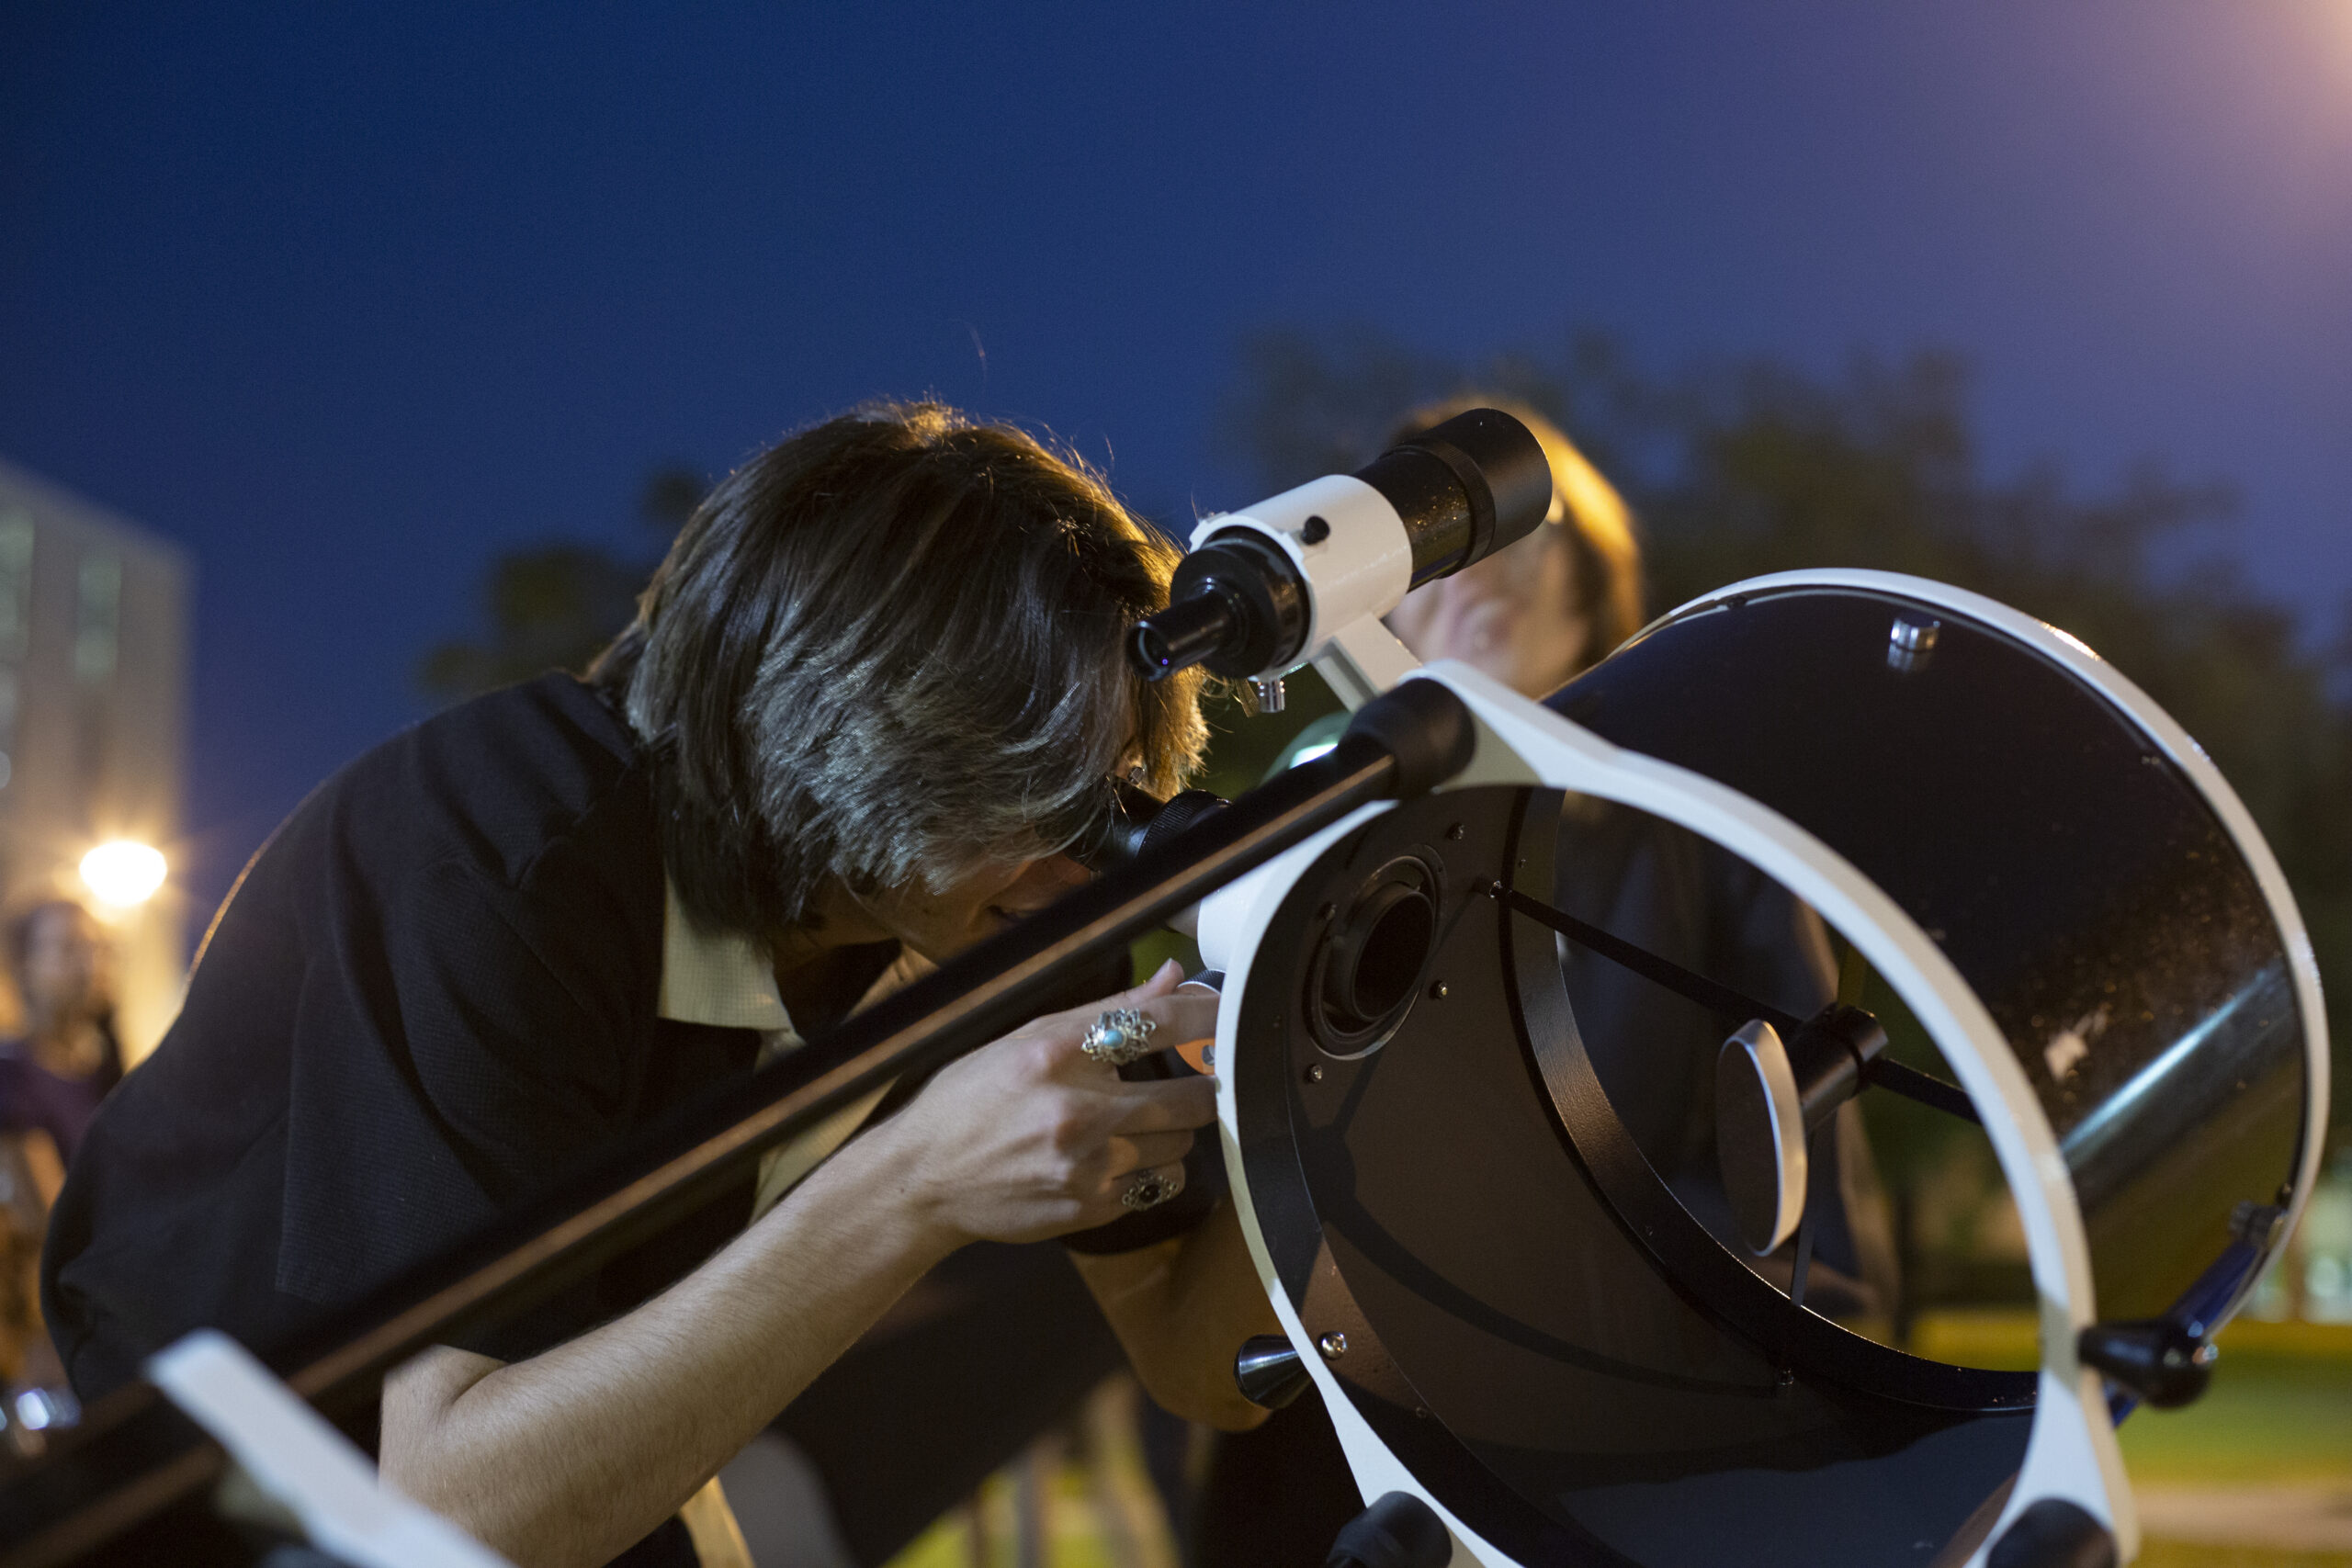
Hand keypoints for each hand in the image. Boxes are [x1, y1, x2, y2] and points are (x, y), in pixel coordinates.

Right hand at [866, 960, 1217, 1245]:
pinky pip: (1159, 1186)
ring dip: (1172, 1133)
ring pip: (1182, 1146)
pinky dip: (1152, 1171)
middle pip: (1192, 1098)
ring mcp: (1087, 1165)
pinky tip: (1119, 1159)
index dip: (1207, 1016)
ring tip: (1136, 1125)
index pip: (1157, 1023)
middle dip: (1204, 1088)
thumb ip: (1109, 1009)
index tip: (1228, 1015)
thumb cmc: (972, 1099)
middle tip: (1194, 1082)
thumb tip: (1173, 977)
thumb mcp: (1029, 1037)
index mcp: (1057, 1052)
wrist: (924, 1177)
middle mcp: (1077, 1108)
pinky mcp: (1090, 1208)